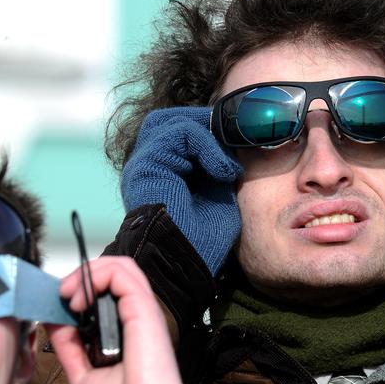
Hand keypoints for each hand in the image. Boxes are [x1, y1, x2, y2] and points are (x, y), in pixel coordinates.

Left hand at [46, 257, 200, 383]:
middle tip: (62, 294)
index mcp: (126, 327)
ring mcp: (141, 308)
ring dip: (87, 272)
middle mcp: (135, 313)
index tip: (59, 303)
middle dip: (82, 274)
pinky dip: (95, 277)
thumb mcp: (82, 374)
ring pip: (119, 265)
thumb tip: (53, 321)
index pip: (107, 288)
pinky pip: (120, 273)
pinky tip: (78, 302)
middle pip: (114, 269)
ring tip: (69, 294)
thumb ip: (68, 346)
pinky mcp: (143, 307)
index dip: (82, 287)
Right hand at [121, 106, 241, 273]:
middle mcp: (148, 165)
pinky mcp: (145, 165)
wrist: (186, 264)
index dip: (210, 131)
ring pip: (174, 122)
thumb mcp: (219, 191)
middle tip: (232, 142)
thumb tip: (232, 135)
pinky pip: (179, 133)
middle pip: (169, 120)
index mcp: (163, 172)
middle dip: (204, 124)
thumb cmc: (203, 240)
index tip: (241, 146)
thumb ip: (218, 163)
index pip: (181, 131)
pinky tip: (221, 171)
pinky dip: (206, 145)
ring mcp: (143, 163)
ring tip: (225, 165)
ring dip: (207, 135)